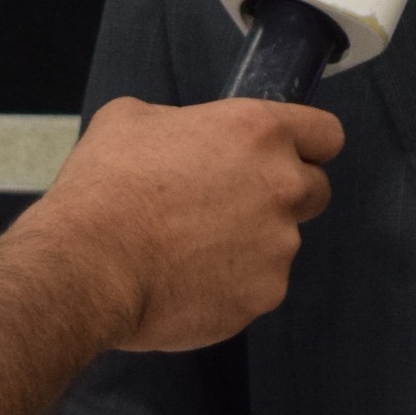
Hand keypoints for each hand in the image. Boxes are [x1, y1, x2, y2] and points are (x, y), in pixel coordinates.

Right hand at [26, 93, 342, 352]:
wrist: (88, 265)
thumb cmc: (105, 187)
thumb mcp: (131, 120)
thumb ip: (180, 121)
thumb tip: (182, 135)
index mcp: (258, 132)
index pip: (327, 134)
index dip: (306, 145)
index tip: (286, 156)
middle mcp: (283, 185)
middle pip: (316, 189)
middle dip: (282, 196)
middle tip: (229, 205)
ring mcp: (279, 245)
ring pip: (281, 242)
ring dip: (251, 243)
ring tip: (190, 249)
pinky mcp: (265, 294)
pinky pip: (259, 285)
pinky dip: (233, 284)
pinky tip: (188, 280)